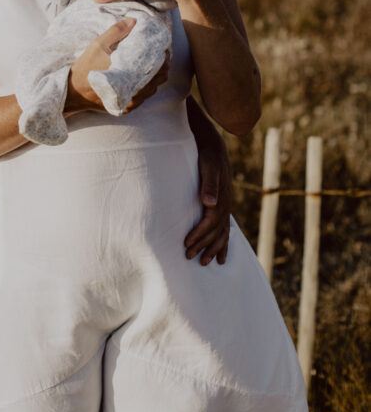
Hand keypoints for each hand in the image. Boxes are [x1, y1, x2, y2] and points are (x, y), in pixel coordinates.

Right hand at [65, 20, 169, 113]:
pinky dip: (147, 86)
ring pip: (153, 89)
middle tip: (161, 54)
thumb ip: (116, 32)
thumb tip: (133, 21)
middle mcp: (132, 92)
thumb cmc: (84, 67)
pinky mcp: (126, 107)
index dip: (163, 56)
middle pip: (159, 79)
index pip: (157, 67)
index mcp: (128, 75)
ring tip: (154, 63)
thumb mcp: (97, 45)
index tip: (163, 47)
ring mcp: (130, 102)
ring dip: (156, 76)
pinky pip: (144, 97)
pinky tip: (143, 76)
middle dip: (162, 65)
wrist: (72, 92)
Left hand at [183, 138, 231, 265]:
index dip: (199, 234)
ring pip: (222, 234)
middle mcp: (225, 206)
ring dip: (213, 249)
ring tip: (205, 263)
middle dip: (202, 246)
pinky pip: (226, 230)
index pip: (210, 223)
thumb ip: (209, 184)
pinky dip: (223, 244)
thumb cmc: (208, 157)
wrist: (215, 148)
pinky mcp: (222, 206)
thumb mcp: (208, 167)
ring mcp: (225, 207)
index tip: (186, 243)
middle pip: (215, 232)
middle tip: (188, 257)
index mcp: (220, 199)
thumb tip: (209, 202)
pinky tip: (221, 257)